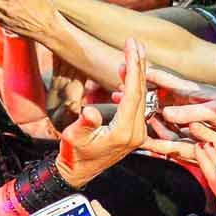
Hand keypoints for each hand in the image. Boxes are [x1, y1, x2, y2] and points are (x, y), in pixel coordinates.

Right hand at [53, 39, 149, 185]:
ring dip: (136, 74)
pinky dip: (131, 88)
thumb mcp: (74, 138)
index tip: (131, 47)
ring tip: (131, 53)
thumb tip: (90, 112)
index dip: (133, 68)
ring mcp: (137, 132)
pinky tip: (123, 77)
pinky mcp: (133, 131)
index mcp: (125, 132)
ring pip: (141, 97)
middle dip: (138, 65)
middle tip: (134, 42)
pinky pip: (137, 104)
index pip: (133, 94)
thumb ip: (84, 124)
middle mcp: (136, 132)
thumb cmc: (73, 155)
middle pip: (141, 92)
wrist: (76, 172)